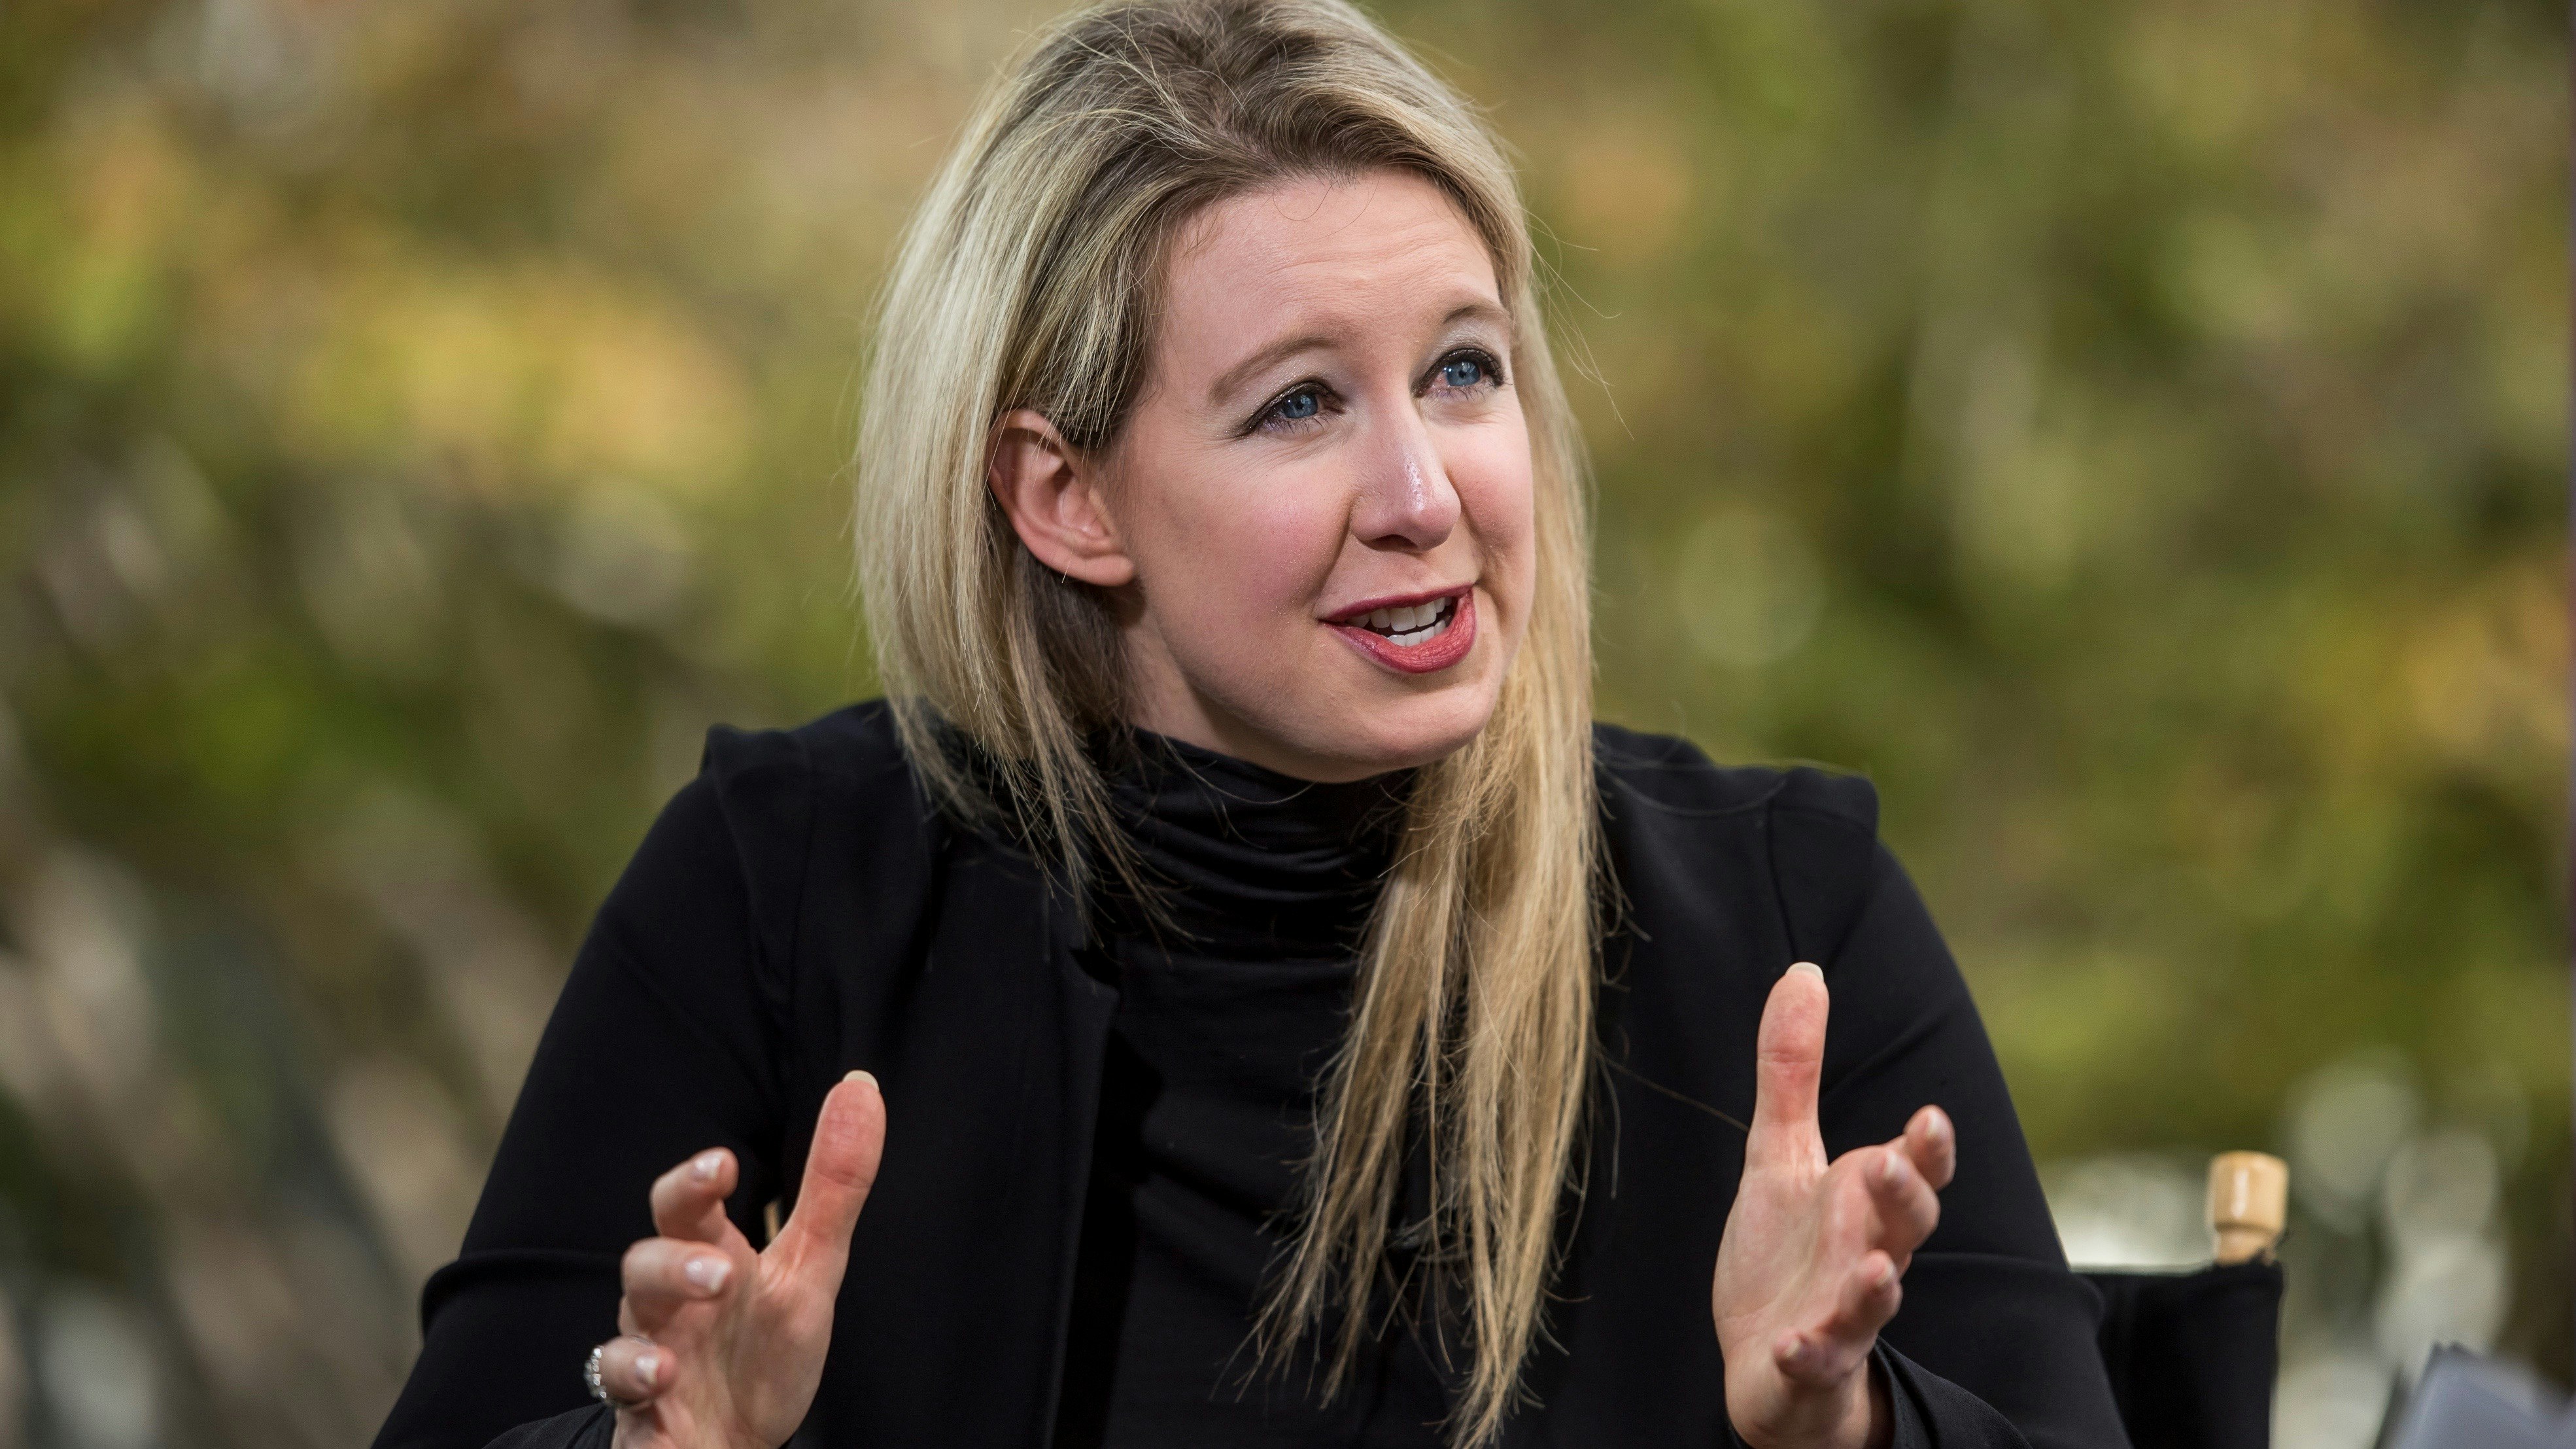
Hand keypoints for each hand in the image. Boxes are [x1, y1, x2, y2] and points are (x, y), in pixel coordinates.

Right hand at [591, 1070, 886, 1448]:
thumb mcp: (812, 1268)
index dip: (696, 1180)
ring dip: (668, 1296)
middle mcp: (670, 1297)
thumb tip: (861, 1085)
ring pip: (631, 1312)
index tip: (722, 1164)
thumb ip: (833, 1185)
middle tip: (722, 1256)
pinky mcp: (639, 1406)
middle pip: (648, 1253)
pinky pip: (617, 1382)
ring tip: (714, 1286)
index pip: (689, 1203)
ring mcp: (650, 1347)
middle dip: (676, 1245)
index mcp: (710, 1253)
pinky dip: (635, 1373)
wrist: (735, 1444)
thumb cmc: (764, 1352)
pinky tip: (663, 1373)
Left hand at [1711, 964, 1954, 1448]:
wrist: (1772, 1361)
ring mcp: (1844, 1313)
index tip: (1930, 1116)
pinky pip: (1818, 1360)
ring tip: (1877, 1269)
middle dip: (1906, 1197)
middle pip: (1909, 1226)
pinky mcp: (1810, 1360)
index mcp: (1867, 1202)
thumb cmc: (1789, 1253)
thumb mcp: (1779, 1153)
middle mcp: (1870, 1254)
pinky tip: (1792, 1345)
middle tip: (1891, 1164)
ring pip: (1875, 1300)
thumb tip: (1805, 972)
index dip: (1928, 1148)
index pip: (1916, 1169)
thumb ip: (1792, 1071)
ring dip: (1878, 1287)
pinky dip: (1810, 1354)